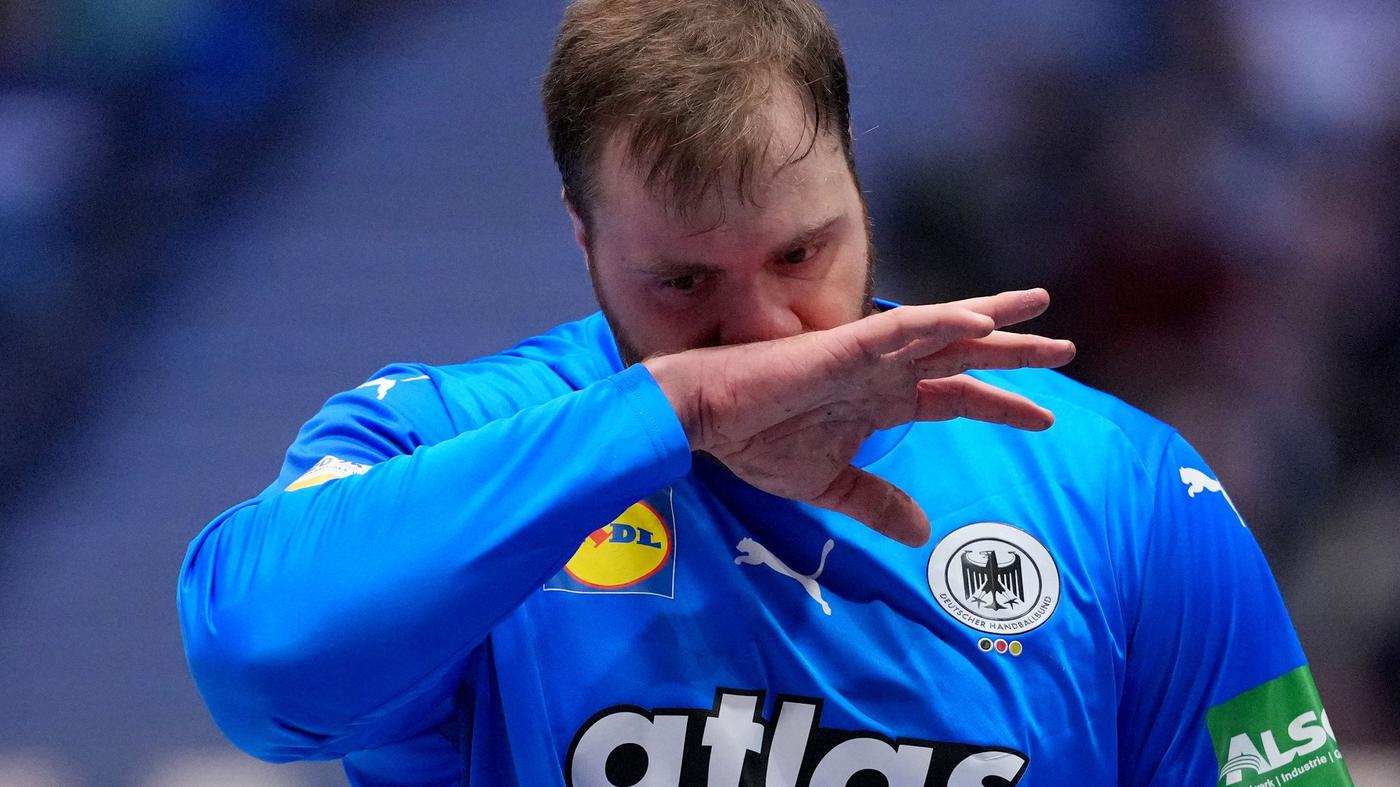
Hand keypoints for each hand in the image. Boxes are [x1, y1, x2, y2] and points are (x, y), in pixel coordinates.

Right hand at [642, 289, 1074, 546]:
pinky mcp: (844, 346)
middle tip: (1065, 346)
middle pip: (963, 355)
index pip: (955, 397)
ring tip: (1040, 307)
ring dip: (993, 319)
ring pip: (943, 330)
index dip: (1001, 405)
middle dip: (1016, 352)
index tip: (1045, 417)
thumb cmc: (756, 444)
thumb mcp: (828, 484)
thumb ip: (876, 502)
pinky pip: (902, 329)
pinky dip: (941, 323)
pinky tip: (979, 322)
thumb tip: (921, 531)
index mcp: (881, 399)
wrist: (706, 421)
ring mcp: (867, 353)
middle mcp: (883, 370)